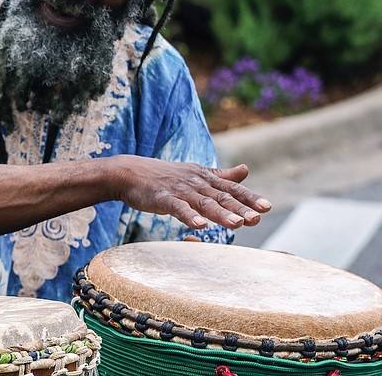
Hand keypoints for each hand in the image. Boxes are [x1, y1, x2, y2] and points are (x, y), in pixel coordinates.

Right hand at [114, 156, 271, 228]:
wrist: (129, 172)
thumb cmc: (164, 176)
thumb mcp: (195, 174)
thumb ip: (222, 176)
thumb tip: (246, 170)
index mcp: (204, 178)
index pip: (231, 188)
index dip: (248, 197)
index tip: (266, 207)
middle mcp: (195, 182)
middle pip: (221, 197)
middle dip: (240, 207)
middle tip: (257, 219)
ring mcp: (178, 189)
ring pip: (203, 202)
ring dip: (220, 213)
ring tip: (237, 224)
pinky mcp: (162, 197)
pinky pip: (177, 208)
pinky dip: (189, 215)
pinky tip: (200, 226)